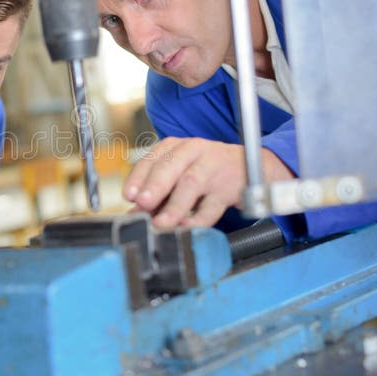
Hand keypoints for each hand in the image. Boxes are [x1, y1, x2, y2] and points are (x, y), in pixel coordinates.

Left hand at [124, 137, 293, 228]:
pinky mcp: (229, 187)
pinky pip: (212, 205)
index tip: (129, 195)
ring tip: (161, 223)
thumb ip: (156, 194)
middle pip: (172, 166)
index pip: (152, 159)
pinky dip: (198, 219)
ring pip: (192, 184)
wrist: (248, 169)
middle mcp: (193, 152)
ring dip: (175, 206)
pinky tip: (186, 228)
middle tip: (143, 204)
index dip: (139, 177)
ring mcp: (213, 167)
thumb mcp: (178, 176)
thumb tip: (133, 214)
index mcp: (175, 147)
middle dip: (156, 186)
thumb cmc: (205, 172)